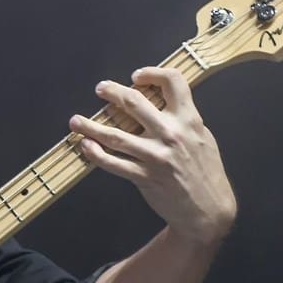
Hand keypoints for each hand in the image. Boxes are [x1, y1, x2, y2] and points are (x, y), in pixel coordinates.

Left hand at [70, 67, 236, 247]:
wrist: (208, 209)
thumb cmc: (204, 171)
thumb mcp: (203, 137)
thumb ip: (183, 119)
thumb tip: (160, 102)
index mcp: (189, 120)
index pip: (174, 82)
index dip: (152, 73)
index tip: (136, 77)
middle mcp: (171, 134)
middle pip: (135, 103)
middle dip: (113, 92)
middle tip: (100, 88)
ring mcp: (156, 156)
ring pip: (115, 135)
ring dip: (91, 126)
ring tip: (75, 120)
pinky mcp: (144, 177)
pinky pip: (113, 163)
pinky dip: (95, 154)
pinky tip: (85, 146)